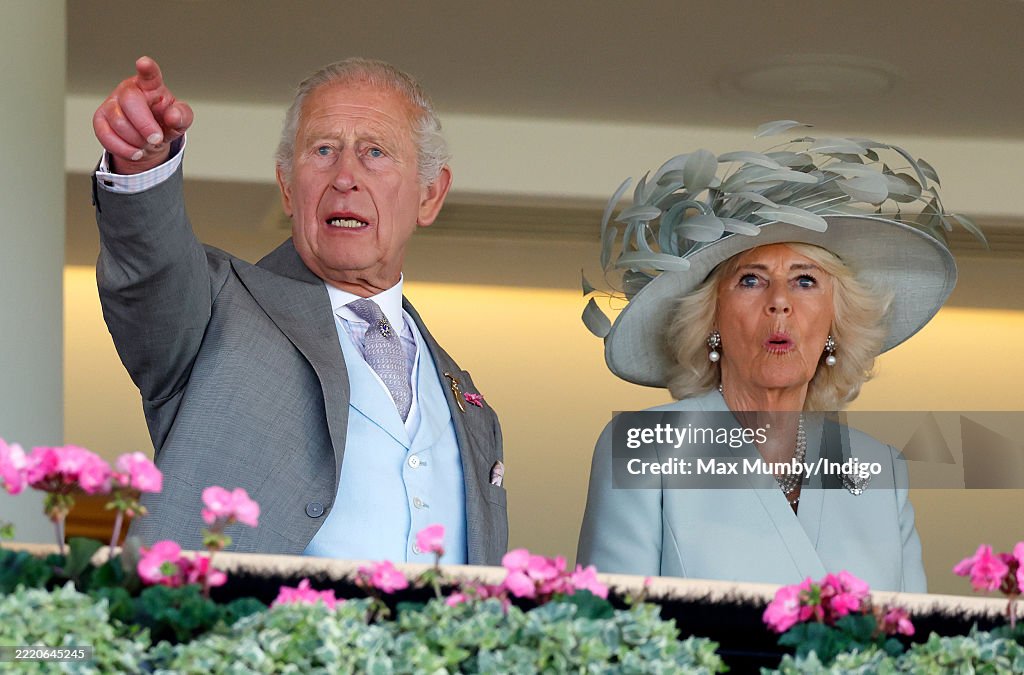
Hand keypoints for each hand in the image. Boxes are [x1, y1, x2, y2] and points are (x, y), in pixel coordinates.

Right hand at [93, 56, 193, 173]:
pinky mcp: (100, 119)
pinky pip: (106, 135)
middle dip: (145, 125)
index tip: (144, 63)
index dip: (147, 69)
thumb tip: (173, 116)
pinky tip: (135, 152)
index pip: (149, 74)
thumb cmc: (164, 122)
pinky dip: (124, 149)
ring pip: (118, 122)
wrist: (149, 139)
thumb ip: (182, 116)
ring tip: (146, 143)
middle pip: (131, 102)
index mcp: (151, 85)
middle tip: (156, 138)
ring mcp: (112, 103)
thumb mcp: (180, 120)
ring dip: (136, 140)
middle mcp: (129, 90)